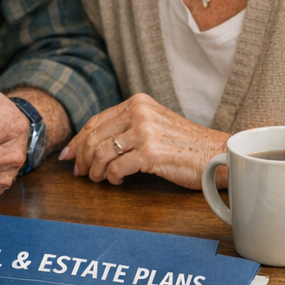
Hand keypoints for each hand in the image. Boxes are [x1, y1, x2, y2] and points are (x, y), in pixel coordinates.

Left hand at [59, 93, 227, 188]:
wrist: (216, 153)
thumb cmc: (184, 143)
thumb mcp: (153, 124)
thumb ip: (125, 127)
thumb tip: (87, 145)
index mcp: (137, 103)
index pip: (95, 121)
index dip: (77, 140)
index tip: (67, 155)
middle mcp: (139, 113)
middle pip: (93, 137)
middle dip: (81, 158)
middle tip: (80, 173)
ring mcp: (145, 132)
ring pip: (100, 153)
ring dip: (94, 170)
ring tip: (99, 178)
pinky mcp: (151, 153)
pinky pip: (116, 168)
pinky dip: (111, 178)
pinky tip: (117, 181)